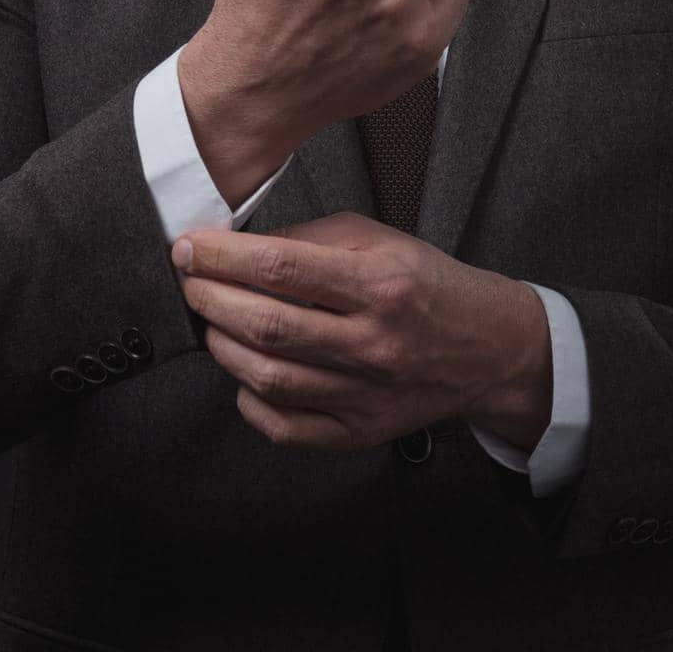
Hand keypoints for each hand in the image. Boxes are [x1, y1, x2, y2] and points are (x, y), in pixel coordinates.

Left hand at [172, 212, 552, 454]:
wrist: (484, 346)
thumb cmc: (425, 285)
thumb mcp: (378, 238)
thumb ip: (311, 239)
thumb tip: (241, 247)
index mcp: (379, 284)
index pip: (282, 267)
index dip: (223, 257)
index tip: (189, 248)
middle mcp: (373, 343)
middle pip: (267, 325)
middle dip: (210, 299)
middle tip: (189, 282)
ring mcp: (365, 395)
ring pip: (268, 379)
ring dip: (222, 345)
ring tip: (213, 321)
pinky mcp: (360, 433)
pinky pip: (286, 428)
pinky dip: (250, 400)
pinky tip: (244, 374)